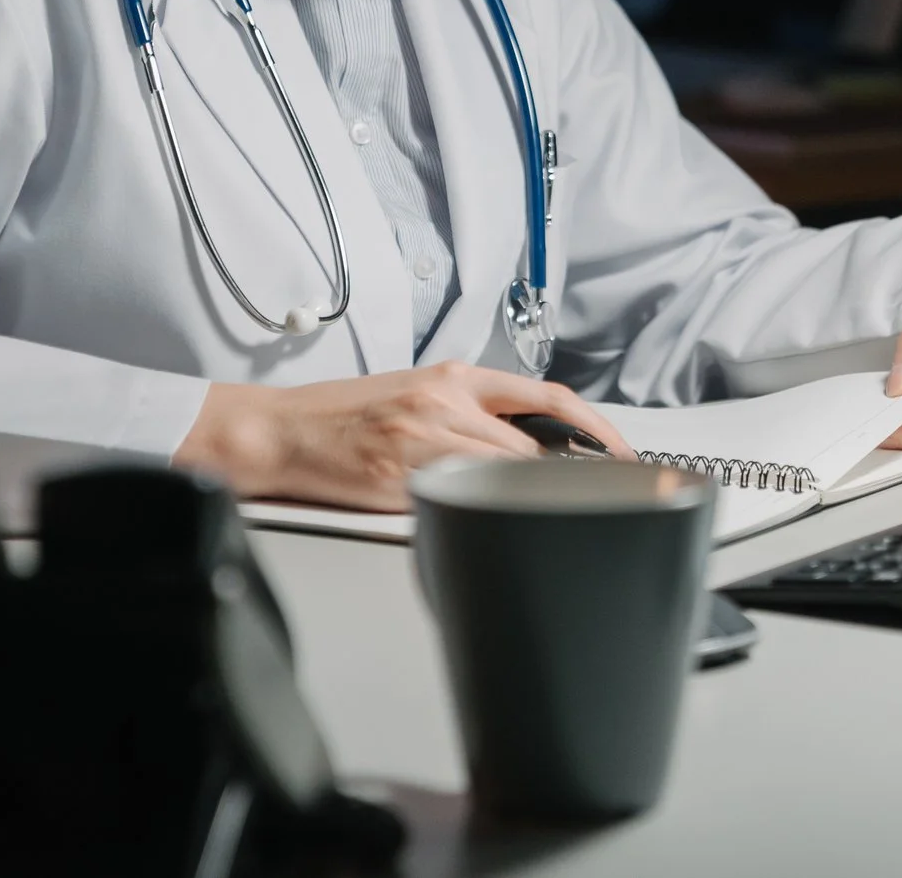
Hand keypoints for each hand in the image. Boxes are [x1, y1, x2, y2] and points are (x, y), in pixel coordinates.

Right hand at [172, 361, 633, 510]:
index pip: (547, 398)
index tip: (620, 453)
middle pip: (534, 443)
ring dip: (525, 496)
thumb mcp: (415, 396)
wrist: (281, 431)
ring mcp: (422, 439)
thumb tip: (529, 447)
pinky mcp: (399, 477)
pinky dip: (480, 511)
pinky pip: (459, 498)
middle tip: (596, 498)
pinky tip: (485, 523)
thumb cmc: (343, 418)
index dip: (595, 428)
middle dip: (567, 476)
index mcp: (453, 377)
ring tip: (543, 516)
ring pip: (503, 471)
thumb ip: (471, 414)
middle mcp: (443, 401)